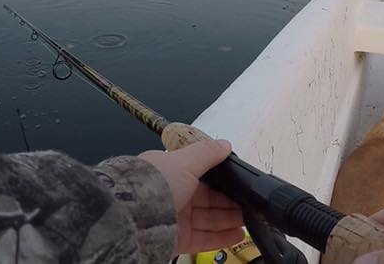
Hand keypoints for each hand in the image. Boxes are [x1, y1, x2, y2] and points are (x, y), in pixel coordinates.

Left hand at [139, 140, 244, 254]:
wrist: (132, 218)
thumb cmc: (154, 184)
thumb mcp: (185, 161)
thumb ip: (207, 153)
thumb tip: (224, 144)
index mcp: (173, 173)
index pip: (203, 176)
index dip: (223, 180)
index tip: (241, 182)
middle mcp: (174, 195)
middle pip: (208, 199)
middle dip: (230, 201)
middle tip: (250, 203)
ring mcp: (175, 219)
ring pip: (208, 219)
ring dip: (229, 219)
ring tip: (250, 219)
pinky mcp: (177, 239)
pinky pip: (203, 239)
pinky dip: (221, 237)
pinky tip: (238, 234)